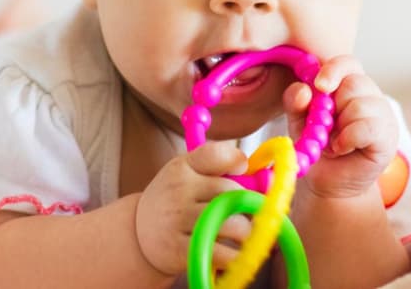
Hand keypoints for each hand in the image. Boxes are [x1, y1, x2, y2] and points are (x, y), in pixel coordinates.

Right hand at [135, 141, 251, 276]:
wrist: (139, 232)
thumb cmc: (177, 200)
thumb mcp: (189, 175)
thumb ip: (223, 169)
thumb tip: (272, 179)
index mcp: (183, 166)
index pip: (216, 155)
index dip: (237, 161)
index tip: (242, 170)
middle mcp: (179, 190)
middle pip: (233, 193)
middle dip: (249, 205)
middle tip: (247, 212)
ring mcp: (178, 220)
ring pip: (234, 224)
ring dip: (246, 232)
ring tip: (242, 233)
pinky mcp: (180, 250)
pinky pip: (223, 254)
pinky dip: (235, 255)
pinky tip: (229, 250)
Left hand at [283, 55, 397, 199]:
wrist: (327, 180)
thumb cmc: (315, 144)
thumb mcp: (298, 120)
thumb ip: (295, 101)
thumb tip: (303, 90)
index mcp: (348, 84)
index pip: (347, 63)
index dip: (333, 70)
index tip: (319, 86)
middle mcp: (369, 95)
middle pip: (354, 83)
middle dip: (333, 106)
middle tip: (326, 125)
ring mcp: (382, 115)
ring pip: (360, 105)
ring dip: (339, 127)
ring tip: (334, 141)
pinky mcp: (388, 137)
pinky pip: (367, 127)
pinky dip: (348, 139)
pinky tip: (342, 148)